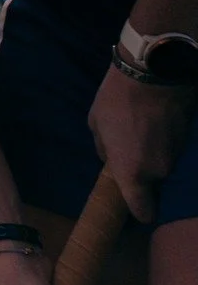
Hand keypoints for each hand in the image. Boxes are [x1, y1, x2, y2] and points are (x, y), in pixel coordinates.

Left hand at [88, 65, 196, 221]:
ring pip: (164, 165)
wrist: (154, 73)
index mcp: (132, 172)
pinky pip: (173, 150)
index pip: (143, 212)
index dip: (139, 211)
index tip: (134, 203)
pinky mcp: (188, 141)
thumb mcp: (96, 124)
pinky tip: (157, 123)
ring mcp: (177, 156)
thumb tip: (110, 159)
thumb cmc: (117, 101)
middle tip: (131, 148)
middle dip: (143, 172)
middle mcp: (159, 171)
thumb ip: (104, 149)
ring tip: (143, 130)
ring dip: (154, 154)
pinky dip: (165, 142)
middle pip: (153, 184)